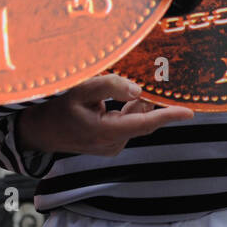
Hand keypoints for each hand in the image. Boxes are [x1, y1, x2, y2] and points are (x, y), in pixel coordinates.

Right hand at [15, 74, 193, 155]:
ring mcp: (110, 147)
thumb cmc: (56, 107)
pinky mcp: (108, 145)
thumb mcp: (80, 89)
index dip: (168, 116)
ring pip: (133, 120)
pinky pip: (125, 124)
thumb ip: (111, 86)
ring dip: (131, 104)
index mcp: (106, 132)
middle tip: (136, 79)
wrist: (38, 130)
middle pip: (140, 118)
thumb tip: (139, 89)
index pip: (145, 123)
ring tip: (108, 93)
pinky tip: (108, 103)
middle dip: (143, 99)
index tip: (189, 112)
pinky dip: (125, 111)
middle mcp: (112, 144)